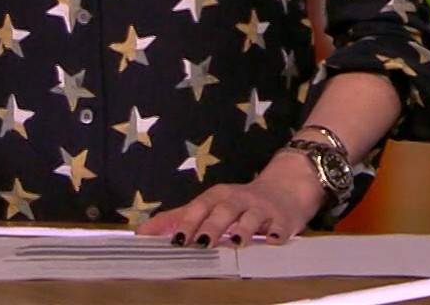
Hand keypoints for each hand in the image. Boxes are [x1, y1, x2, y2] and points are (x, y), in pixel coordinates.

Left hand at [136, 155, 323, 246]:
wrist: (287, 187)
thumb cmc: (240, 203)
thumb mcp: (210, 205)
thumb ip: (178, 218)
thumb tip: (142, 232)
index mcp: (218, 197)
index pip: (200, 206)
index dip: (189, 222)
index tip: (176, 240)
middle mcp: (239, 200)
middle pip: (225, 209)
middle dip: (214, 225)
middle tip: (203, 243)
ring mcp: (262, 209)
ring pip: (251, 216)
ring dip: (243, 228)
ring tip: (236, 242)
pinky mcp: (283, 219)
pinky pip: (280, 226)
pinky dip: (276, 233)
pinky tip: (272, 240)